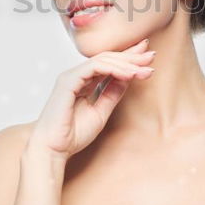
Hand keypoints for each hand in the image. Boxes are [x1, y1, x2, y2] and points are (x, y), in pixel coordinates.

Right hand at [26, 38, 155, 160]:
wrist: (53, 149)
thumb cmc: (72, 134)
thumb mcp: (101, 111)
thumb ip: (113, 94)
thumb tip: (128, 77)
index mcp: (84, 82)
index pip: (109, 64)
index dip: (128, 58)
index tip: (148, 57)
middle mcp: (77, 75)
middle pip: (108, 58)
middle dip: (131, 56)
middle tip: (151, 56)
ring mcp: (71, 76)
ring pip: (103, 60)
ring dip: (126, 63)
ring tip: (144, 68)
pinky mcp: (68, 81)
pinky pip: (94, 67)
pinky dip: (114, 69)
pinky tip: (129, 74)